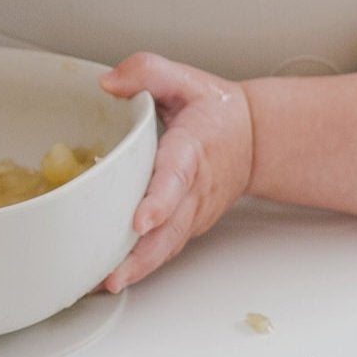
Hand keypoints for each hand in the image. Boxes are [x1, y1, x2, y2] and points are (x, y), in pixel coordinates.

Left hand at [99, 53, 255, 291]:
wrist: (255, 140)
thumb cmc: (218, 113)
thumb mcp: (186, 79)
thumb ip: (147, 72)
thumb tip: (109, 84)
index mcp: (194, 149)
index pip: (177, 177)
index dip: (159, 201)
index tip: (140, 221)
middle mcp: (196, 189)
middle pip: (170, 229)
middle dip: (141, 255)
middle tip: (111, 275)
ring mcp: (193, 213)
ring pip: (166, 247)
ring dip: (136, 269)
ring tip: (100, 285)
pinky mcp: (187, 228)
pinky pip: (163, 251)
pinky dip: (139, 269)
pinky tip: (108, 279)